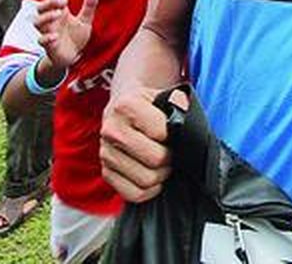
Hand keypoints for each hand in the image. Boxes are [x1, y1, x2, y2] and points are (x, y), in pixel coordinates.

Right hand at [33, 0, 98, 68]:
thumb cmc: (75, 36)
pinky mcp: (48, 46)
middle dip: (51, 2)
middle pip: (41, 7)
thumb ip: (89, 6)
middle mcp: (51, 21)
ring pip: (37, 22)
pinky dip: (47, 37)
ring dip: (46, 16)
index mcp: (59, 11)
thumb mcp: (85, 20)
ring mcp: (48, 32)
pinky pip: (41, 41)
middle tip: (65, 0)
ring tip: (59, 13)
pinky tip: (55, 36)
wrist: (71, 57)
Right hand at [99, 86, 179, 201]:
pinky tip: (154, 176)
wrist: (122, 110)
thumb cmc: (148, 106)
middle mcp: (111, 130)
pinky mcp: (106, 173)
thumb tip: (185, 117)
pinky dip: (150, 190)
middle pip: (155, 159)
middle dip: (170, 157)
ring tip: (164, 163)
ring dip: (162, 175)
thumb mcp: (163, 96)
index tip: (173, 132)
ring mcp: (106, 154)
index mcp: (126, 107)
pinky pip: (134, 194)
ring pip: (146, 180)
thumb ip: (179, 103)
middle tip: (173, 152)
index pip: (160, 132)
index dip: (174, 135)